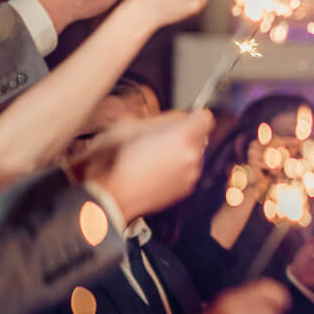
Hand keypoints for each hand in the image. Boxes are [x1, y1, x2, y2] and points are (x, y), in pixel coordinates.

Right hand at [79, 110, 213, 222]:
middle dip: (184, 135)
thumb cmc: (113, 160)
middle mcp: (191, 157)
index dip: (192, 117)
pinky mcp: (185, 190)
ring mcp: (190, 175)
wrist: (108, 197)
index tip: (183, 119)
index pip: (205, 118)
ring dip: (180, 153)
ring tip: (151, 157)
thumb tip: (177, 117)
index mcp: (181, 137)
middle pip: (199, 137)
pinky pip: (186, 172)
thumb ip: (161, 119)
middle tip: (158, 138)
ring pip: (193, 155)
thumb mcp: (130, 125)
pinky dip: (176, 170)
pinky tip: (153, 172)